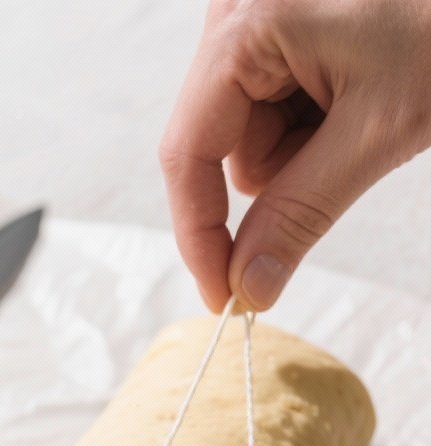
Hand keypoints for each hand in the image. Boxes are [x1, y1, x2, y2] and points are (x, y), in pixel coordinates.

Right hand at [160, 0, 430, 310]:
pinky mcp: (271, 38)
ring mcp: (251, 27)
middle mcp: (232, 18)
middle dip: (284, 172)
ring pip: (250, 143)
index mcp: (242, 26)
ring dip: (304, 152)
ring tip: (360, 106)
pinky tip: (351, 95)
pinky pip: (270, 118)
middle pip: (223, 152)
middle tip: (351, 141)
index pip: (189, 154)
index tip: (224, 300)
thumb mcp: (374, 131)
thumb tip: (248, 286)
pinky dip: (312, 128)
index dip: (201, 236)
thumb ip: (301, 213)